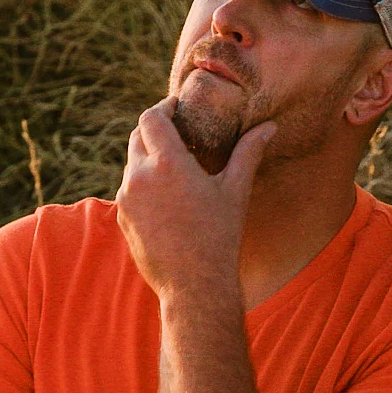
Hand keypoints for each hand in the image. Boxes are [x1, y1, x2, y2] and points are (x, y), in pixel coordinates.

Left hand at [115, 98, 275, 300]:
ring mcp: (126, 199)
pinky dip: (143, 183)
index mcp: (167, 163)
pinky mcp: (122, 218)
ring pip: (132, 163)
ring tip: (174, 164)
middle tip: (177, 131)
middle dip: (155, 130)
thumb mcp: (235, 191)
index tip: (177, 106)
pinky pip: (129, 189)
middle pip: (138, 137)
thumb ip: (248, 152)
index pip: (152, 118)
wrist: (194, 285)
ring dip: (148, 157)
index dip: (163, 107)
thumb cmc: (219, 236)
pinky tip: (165, 195)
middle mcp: (139, 177)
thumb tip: (269, 127)